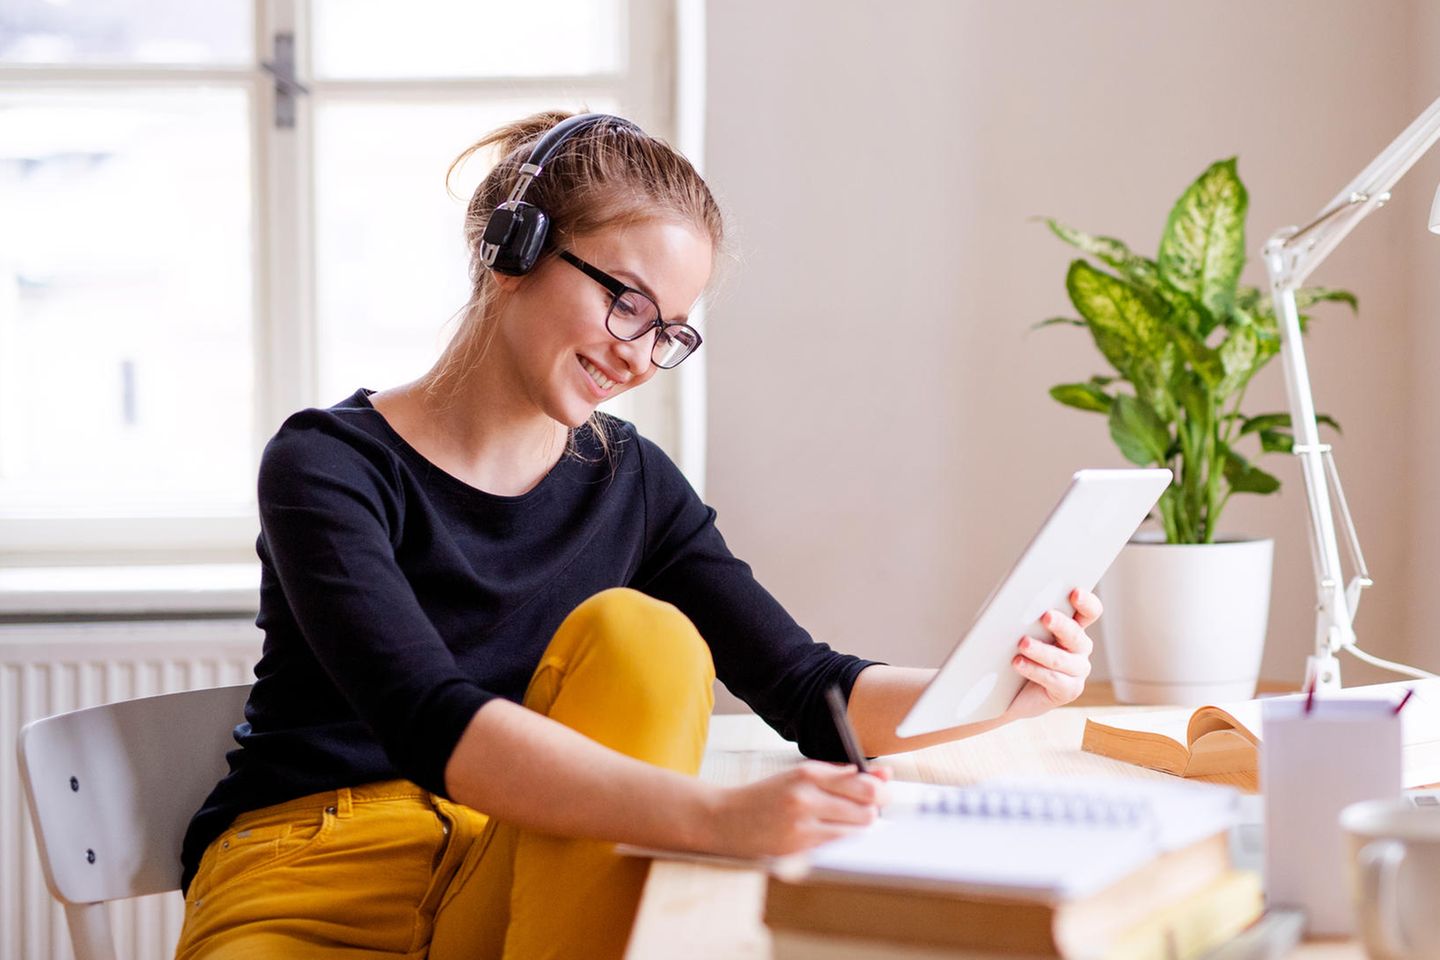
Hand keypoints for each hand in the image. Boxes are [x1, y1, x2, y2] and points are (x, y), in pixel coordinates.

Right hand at [706, 762, 891, 857]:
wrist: (726, 819)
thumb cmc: (767, 796)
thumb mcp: (801, 776)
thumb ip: (842, 775)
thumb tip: (884, 775)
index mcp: (808, 773)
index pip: (864, 784)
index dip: (881, 792)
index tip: (882, 794)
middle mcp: (805, 797)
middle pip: (866, 809)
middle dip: (873, 811)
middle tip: (866, 810)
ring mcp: (801, 826)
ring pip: (856, 832)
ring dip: (858, 829)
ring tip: (843, 822)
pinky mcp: (798, 849)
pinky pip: (838, 848)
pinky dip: (841, 842)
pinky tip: (829, 835)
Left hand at [1002, 588, 1099, 721]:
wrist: (1008, 693)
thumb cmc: (1016, 655)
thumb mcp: (1022, 632)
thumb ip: (1028, 619)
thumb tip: (1016, 603)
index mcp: (1073, 627)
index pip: (1089, 611)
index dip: (1086, 602)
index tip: (1075, 592)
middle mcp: (1079, 648)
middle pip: (1076, 634)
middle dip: (1061, 624)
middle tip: (1046, 616)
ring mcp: (1077, 670)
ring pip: (1061, 659)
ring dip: (1041, 650)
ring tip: (1022, 643)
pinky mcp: (1069, 690)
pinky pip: (1053, 679)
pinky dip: (1034, 669)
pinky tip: (1018, 663)